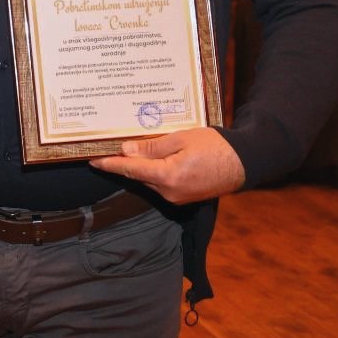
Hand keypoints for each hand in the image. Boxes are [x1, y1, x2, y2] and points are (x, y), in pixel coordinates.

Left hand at [89, 127, 244, 204]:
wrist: (245, 163)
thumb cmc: (215, 146)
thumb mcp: (181, 139)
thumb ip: (152, 147)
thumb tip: (126, 150)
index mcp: (167, 176)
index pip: (130, 169)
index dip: (109, 164)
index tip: (91, 160)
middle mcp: (169, 192)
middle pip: (139, 176)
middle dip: (125, 162)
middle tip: (110, 146)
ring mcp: (177, 198)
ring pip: (149, 180)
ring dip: (141, 167)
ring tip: (132, 148)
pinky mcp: (184, 198)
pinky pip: (161, 184)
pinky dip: (155, 172)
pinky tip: (154, 158)